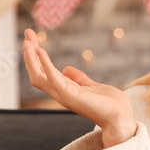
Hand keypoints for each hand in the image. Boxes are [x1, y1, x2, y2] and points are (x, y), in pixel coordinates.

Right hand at [23, 29, 135, 147]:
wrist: (121, 116)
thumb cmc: (110, 104)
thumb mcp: (92, 86)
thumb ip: (79, 78)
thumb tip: (66, 69)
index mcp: (65, 89)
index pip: (44, 71)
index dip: (37, 56)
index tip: (33, 39)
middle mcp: (60, 93)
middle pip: (37, 73)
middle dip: (30, 54)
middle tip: (27, 33)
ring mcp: (63, 95)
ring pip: (39, 77)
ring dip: (31, 59)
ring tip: (28, 42)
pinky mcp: (70, 96)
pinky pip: (53, 79)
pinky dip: (45, 65)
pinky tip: (40, 51)